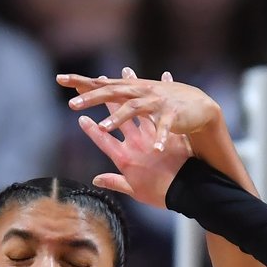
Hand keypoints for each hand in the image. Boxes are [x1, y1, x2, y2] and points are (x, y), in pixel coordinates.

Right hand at [59, 70, 202, 207]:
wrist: (186, 193)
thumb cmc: (160, 195)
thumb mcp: (135, 191)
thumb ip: (115, 182)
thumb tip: (96, 179)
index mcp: (125, 159)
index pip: (103, 140)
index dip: (91, 130)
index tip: (80, 117)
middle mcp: (137, 144)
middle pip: (118, 116)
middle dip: (105, 98)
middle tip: (96, 82)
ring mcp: (154, 136)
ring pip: (140, 107)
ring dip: (131, 88)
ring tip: (124, 71)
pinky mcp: (170, 132)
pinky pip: (163, 108)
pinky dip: (162, 94)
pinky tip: (162, 76)